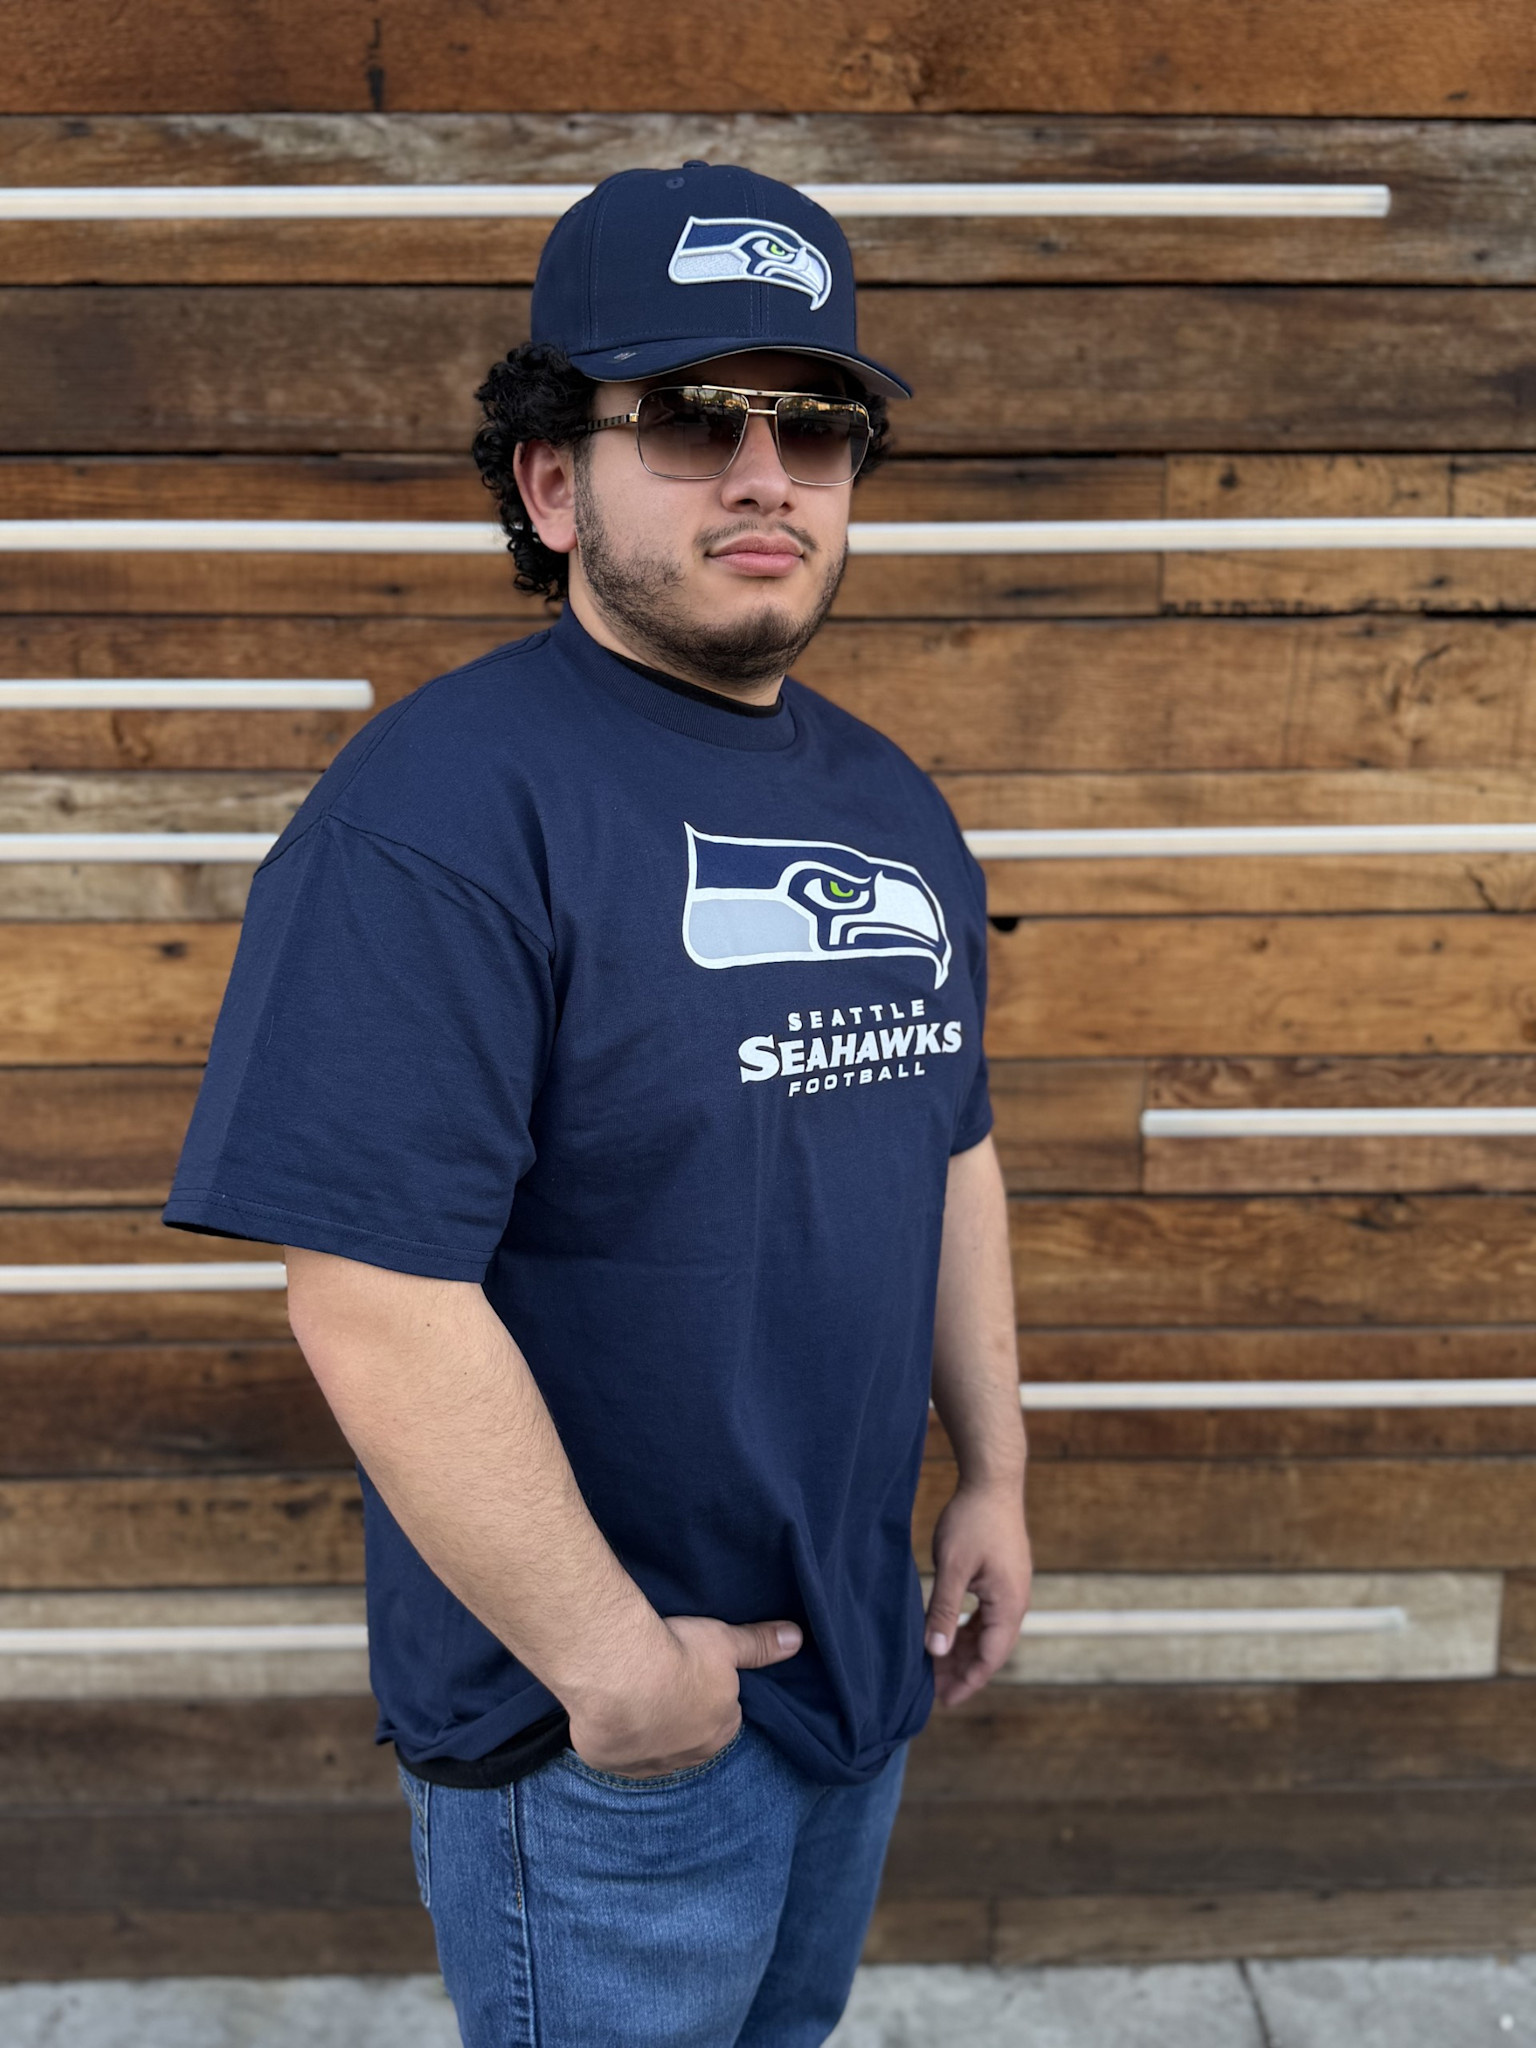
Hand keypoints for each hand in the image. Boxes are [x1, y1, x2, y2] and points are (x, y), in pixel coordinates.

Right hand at [565, 1611, 801, 1777]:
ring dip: (647, 1729)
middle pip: (691, 1737)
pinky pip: (619, 1754)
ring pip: (654, 1750)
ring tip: (634, 1695)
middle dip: (681, 1716)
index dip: (710, 1695)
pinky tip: (609, 1713)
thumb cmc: (679, 1656)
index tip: (694, 1674)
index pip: (725, 1717)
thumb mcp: (725, 1642)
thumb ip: (759, 1644)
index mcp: (721, 1730)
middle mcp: (690, 1756)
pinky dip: (615, 1738)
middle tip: (664, 1682)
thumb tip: (796, 1638)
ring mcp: (649, 1765)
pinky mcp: (613, 1765)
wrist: (620, 1677)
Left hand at [924, 1476, 1032, 1707]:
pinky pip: (986, 1616)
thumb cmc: (972, 1521)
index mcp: (1009, 1606)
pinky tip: (947, 1635)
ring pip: (987, 1634)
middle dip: (961, 1670)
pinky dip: (967, 1630)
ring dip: (962, 1650)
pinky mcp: (1002, 1579)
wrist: (992, 1482)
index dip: (966, 1682)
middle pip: (989, 1650)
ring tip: (934, 1666)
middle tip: (929, 1688)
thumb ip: (945, 1610)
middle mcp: (1016, 1603)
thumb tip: (936, 1651)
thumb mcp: (953, 1567)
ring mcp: (1011, 1590)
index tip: (943, 1701)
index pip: (989, 1659)